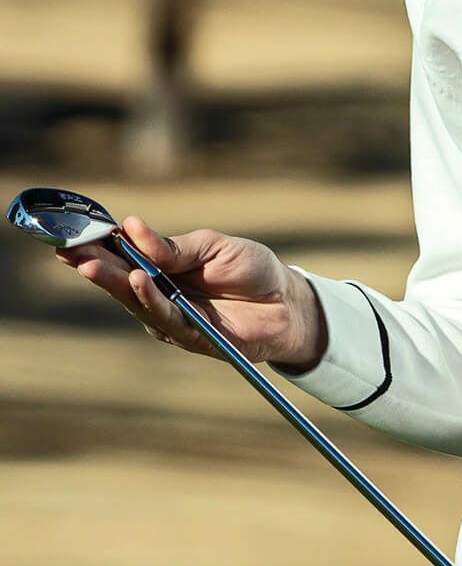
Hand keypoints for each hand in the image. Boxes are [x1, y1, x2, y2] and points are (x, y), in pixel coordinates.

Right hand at [53, 214, 325, 368]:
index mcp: (162, 268)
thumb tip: (132, 228)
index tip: (68, 235)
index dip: (95, 247)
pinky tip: (136, 280)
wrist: (289, 302)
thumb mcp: (215, 246)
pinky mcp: (192, 337)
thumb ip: (174, 245)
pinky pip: (166, 317)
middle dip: (93, 265)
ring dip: (113, 282)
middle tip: (69, 251)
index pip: (121, 257)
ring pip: (135, 301)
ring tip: (93, 264)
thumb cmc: (252, 270)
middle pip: (120, 281)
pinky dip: (149, 298)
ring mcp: (173, 318)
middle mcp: (161, 295)